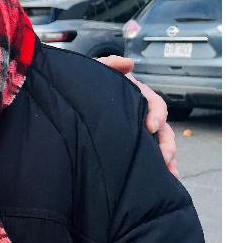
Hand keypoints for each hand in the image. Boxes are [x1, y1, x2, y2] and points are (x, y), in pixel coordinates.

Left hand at [97, 55, 178, 177]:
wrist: (74, 99)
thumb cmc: (89, 84)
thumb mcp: (96, 71)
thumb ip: (109, 64)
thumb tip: (127, 63)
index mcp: (137, 97)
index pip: (156, 105)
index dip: (157, 115)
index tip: (150, 126)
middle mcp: (142, 115)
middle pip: (164, 130)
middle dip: (167, 144)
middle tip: (164, 157)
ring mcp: (138, 131)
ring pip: (160, 146)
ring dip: (167, 159)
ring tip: (169, 173)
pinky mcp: (131, 146)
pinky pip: (150, 158)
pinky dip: (158, 168)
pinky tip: (162, 178)